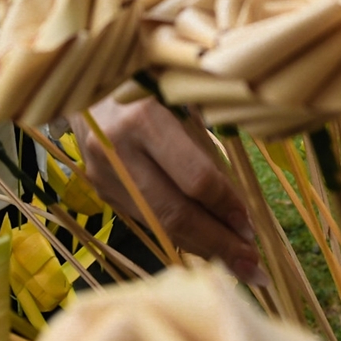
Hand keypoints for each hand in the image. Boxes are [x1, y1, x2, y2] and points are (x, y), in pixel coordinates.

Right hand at [70, 96, 263, 283]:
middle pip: (175, 213)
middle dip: (218, 243)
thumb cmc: (149, 74)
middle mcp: (117, 151)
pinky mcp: (100, 188)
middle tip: (252, 265)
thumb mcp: (183, 90)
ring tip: (236, 263)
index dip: (226, 205)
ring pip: (159, 224)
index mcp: (144, 119)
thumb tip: (237, 193)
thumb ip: (208, 135)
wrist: (88, 77)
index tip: (251, 226)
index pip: (194, 179)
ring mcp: (103, 174)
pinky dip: (179, 234)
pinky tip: (205, 243)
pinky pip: (147, 218)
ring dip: (201, 247)